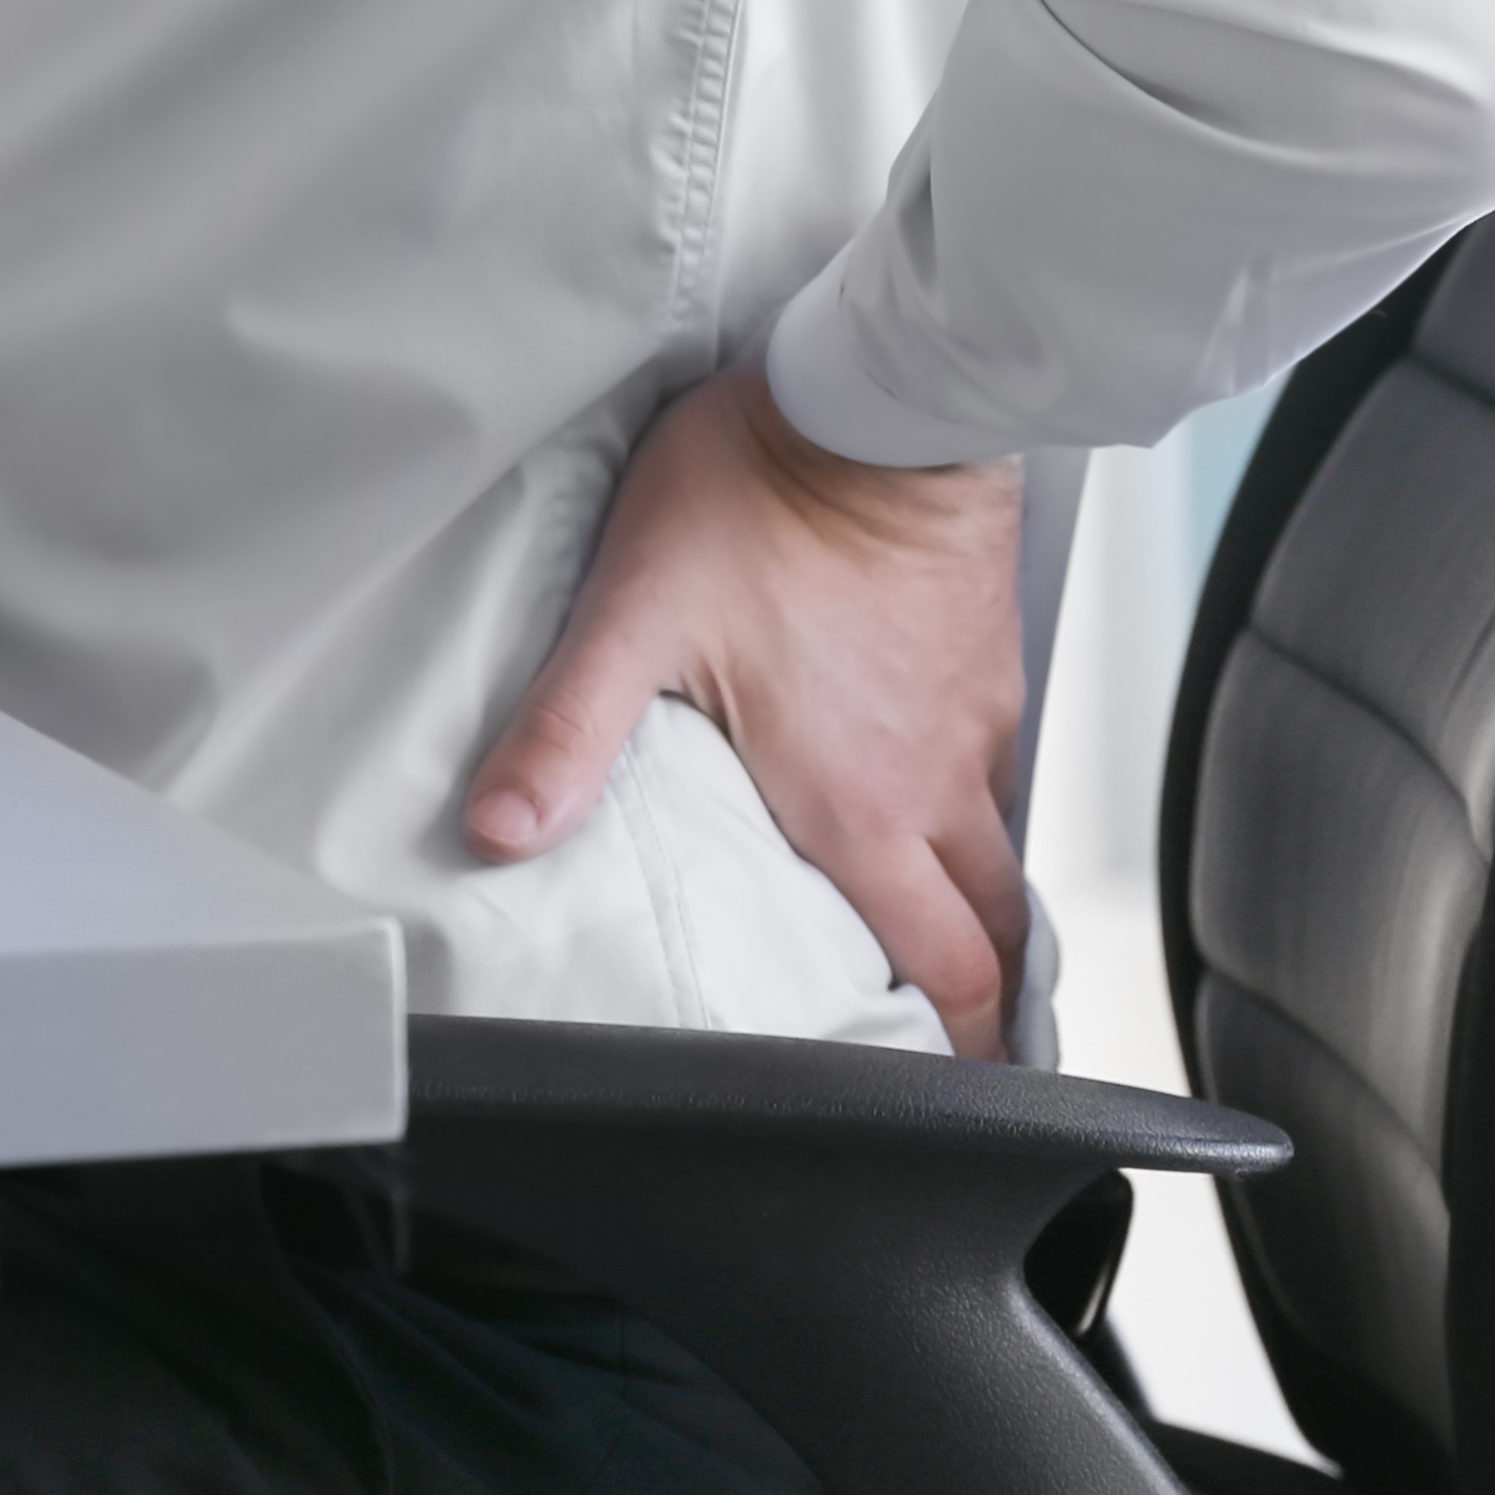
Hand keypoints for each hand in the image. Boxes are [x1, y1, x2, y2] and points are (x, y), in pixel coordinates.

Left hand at [460, 364, 1029, 1058]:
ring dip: (977, 907)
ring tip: (944, 946)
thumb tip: (498, 833)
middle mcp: (935, 780)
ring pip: (996, 849)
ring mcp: (973, 719)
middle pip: (990, 932)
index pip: (944, 970)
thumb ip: (568, 731)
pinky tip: (923, 795)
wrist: (881, 394)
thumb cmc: (765, 495)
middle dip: (982, 1004)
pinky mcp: (987, 657)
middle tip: (958, 1050)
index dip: (958, 1052)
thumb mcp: (637, 614)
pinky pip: (993, 766)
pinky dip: (970, 810)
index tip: (948, 1099)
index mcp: (861, 804)